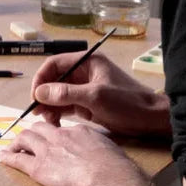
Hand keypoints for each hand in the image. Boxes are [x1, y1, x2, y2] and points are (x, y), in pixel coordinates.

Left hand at [0, 121, 143, 185]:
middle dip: (32, 132)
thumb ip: (98, 146)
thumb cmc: (116, 168)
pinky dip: (9, 156)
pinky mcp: (39, 167)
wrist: (108, 178)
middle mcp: (60, 137)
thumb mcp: (109, 148)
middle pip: (39, 128)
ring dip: (17, 142)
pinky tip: (3, 156)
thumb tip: (98, 151)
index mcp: (78, 131)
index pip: (61, 128)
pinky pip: (18, 159)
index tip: (51, 137)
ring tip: (12, 146)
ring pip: (25, 138)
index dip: (54, 132)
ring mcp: (47, 151)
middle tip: (27, 139)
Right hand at [30, 52, 170, 136]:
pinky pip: (65, 106)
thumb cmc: (127, 103)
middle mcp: (83, 73)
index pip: (54, 64)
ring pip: (57, 94)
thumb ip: (66, 93)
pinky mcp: (86, 104)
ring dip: (48, 106)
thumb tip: (39, 93)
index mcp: (87, 62)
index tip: (35, 96)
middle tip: (38, 112)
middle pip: (53, 80)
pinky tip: (55, 123)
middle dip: (43, 95)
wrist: (150, 119)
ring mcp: (84, 89)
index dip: (41, 79)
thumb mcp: (95, 97)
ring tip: (47, 120)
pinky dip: (57, 113)